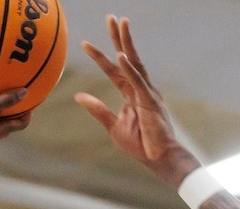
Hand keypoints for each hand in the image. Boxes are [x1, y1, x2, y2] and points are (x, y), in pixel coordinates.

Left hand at [74, 16, 198, 187]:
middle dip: (119, 37)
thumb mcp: (113, 125)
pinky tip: (121, 55)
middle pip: (127, 57)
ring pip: (134, 62)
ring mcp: (147, 93)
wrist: (160, 159)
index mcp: (131, 93)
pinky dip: (129, 69)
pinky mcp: (150, 102)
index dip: (100, 56)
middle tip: (111, 17)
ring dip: (126, 43)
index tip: (86, 43)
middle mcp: (140, 88)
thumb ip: (97, 109)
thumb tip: (79, 95)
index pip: (114, 70)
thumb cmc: (141, 144)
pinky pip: (138, 82)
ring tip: (120, 23)